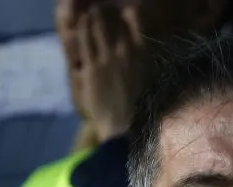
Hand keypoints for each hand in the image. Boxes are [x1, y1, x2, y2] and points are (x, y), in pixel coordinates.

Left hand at [73, 4, 148, 141]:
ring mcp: (106, 59)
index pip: (134, 22)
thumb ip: (148, 60)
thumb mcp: (153, 81)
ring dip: (91, 18)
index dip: (127, 14)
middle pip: (112, 21)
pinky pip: (84, 42)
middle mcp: (126, 52)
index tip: (123, 13)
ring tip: (88, 14)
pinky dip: (81, 30)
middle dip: (105, 13)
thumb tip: (147, 50)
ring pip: (95, 28)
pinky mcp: (91, 68)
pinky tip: (79, 25)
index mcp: (144, 55)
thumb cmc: (144, 109)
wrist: (126, 128)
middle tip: (100, 10)